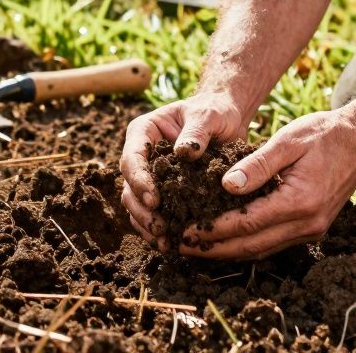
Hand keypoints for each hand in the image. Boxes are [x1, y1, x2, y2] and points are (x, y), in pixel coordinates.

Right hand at [119, 92, 249, 251]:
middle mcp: (142, 155)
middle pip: (129, 186)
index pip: (132, 158)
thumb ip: (196, 131)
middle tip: (160, 228)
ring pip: (137, 204)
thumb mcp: (209, 115)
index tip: (154, 200)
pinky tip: (171, 244)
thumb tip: (183, 153)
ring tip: (165, 241)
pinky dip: (158, 229)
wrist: (226, 120)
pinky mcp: (164, 191)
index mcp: (144, 132)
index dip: (139, 181)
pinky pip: (153, 213)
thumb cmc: (215, 111)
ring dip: (147, 224)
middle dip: (141, 210)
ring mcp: (151, 174)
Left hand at [179, 109, 355, 259]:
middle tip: (180, 245)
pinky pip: (274, 244)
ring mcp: (312, 230)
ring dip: (228, 252)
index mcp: (300, 201)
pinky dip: (247, 245)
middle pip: (251, 246)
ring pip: (262, 250)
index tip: (185, 228)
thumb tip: (225, 185)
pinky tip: (226, 240)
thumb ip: (257, 165)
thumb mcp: (287, 141)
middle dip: (213, 249)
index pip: (247, 224)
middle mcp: (307, 223)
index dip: (213, 229)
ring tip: (196, 247)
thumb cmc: (322, 134)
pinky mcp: (312, 228)